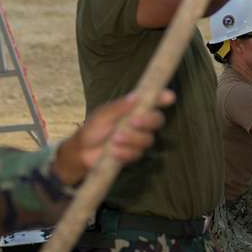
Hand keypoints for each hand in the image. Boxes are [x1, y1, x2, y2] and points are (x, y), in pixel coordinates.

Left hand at [53, 90, 170, 184]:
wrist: (82, 151)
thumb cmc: (93, 128)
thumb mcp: (103, 115)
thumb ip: (119, 107)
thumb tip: (135, 97)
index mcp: (133, 108)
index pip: (153, 101)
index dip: (163, 97)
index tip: (169, 97)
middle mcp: (140, 122)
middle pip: (157, 120)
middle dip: (148, 121)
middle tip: (134, 122)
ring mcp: (138, 139)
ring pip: (148, 139)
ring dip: (132, 139)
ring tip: (114, 139)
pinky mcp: (133, 154)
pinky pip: (137, 154)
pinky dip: (125, 152)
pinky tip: (114, 152)